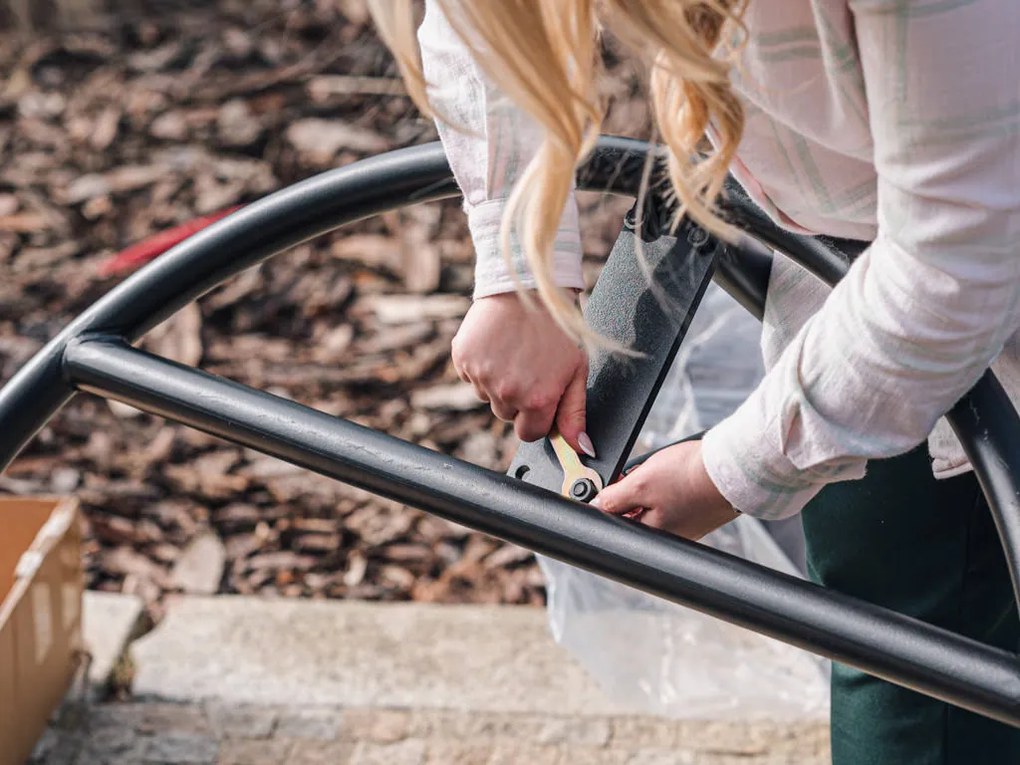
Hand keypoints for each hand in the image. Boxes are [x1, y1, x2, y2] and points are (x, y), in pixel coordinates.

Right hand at [451, 291, 593, 455]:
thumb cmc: (556, 329)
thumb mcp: (576, 370)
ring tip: (514, 353)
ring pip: (488, 396)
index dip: (536, 418)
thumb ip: (574, 412)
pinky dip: (481, 366)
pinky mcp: (463, 360)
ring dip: (498, 383)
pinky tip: (497, 346)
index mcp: (537, 400)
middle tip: (529, 368)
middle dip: (517, 399)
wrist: (526, 289)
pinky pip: (471, 377)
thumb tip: (580, 448)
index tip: (540, 398)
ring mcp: (482, 377)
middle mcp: (507, 393)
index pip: (529, 434)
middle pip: (507, 415)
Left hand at [593, 440, 737, 539]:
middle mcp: (670, 536)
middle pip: (636, 512)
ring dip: (653, 485)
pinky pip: (676, 499)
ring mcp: (688, 525)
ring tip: (665, 471)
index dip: (612, 499)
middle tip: (643, 473)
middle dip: (634, 490)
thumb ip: (613, 498)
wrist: (735, 466)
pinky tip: (680, 473)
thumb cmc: (690, 476)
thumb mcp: (640, 483)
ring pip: (655, 503)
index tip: (617, 483)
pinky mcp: (701, 513)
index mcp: (652, 535)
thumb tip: (594, 506)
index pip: (618, 522)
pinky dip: (673, 485)